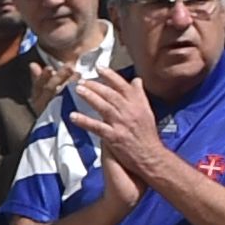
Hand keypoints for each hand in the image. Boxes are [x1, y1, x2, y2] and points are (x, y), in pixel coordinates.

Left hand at [67, 65, 171, 188]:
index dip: (110, 75)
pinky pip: (96, 127)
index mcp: (138, 104)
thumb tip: (136, 80)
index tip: (99, 68)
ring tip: (78, 90)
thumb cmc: (147, 135)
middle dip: (95, 85)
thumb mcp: (147, 111)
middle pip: (110, 94)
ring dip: (90, 97)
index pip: (123, 85)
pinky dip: (84, 121)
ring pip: (103, 106)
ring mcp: (121, 124)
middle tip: (83, 80)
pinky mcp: (114, 137)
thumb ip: (139, 95)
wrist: (151, 156)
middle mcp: (129, 111)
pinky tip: (73, 116)